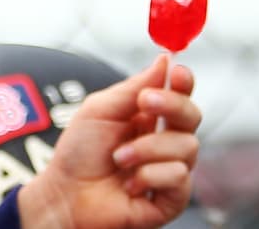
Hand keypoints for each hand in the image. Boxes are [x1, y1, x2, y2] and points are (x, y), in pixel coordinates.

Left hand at [18, 54, 200, 228]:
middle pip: (192, 115)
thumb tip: (164, 60)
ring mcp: (169, 169)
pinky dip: (150, 176)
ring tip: (119, 158)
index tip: (178, 72)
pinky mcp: (172, 198)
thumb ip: (133, 87)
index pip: (178, 95)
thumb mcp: (99, 110)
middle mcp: (162, 141)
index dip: (183, 82)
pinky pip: (180, 177)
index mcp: (147, 117)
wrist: (66, 194)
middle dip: (172, 105)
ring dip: (146, 149)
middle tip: (144, 103)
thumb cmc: (79, 153)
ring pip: (187, 147)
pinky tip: (131, 183)